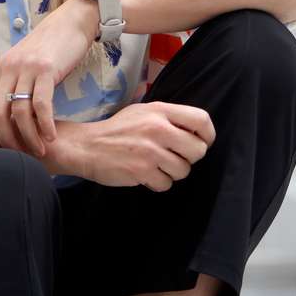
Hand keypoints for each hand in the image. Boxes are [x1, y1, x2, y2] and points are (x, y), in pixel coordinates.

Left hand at [0, 0, 96, 156]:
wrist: (73, 21)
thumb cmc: (52, 46)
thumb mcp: (27, 63)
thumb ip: (17, 83)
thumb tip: (13, 112)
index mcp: (2, 68)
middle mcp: (9, 68)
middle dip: (5, 138)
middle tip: (17, 156)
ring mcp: (27, 68)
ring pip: (20, 111)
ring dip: (28, 136)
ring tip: (38, 150)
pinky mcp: (46, 69)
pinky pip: (41, 104)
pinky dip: (45, 124)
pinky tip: (51, 136)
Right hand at [75, 101, 214, 190]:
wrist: (87, 146)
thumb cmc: (118, 130)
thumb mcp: (142, 112)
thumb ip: (168, 118)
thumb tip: (196, 132)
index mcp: (160, 111)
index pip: (201, 119)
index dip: (208, 135)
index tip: (201, 142)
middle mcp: (158, 129)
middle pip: (198, 150)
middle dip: (190, 158)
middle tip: (175, 157)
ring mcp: (150, 151)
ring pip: (183, 170)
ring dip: (172, 172)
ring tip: (156, 166)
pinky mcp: (141, 171)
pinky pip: (166, 184)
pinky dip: (157, 183)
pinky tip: (145, 174)